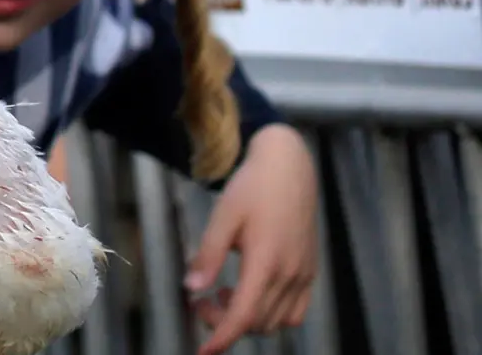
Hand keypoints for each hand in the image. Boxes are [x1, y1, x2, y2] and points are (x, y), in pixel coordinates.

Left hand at [184, 124, 318, 354]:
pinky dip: (272, 313)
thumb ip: (208, 255)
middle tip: (201, 302)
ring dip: (248, 318)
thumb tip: (192, 289)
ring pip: (277, 321)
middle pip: (257, 322)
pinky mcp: (310, 270)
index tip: (202, 352)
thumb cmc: (252, 188)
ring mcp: (304, 274)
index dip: (221, 338)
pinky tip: (251, 292)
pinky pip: (296, 310)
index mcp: (266, 263)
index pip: (243, 316)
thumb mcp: (223, 217)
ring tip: (223, 294)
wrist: (289, 166)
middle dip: (225, 323)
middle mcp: (290, 275)